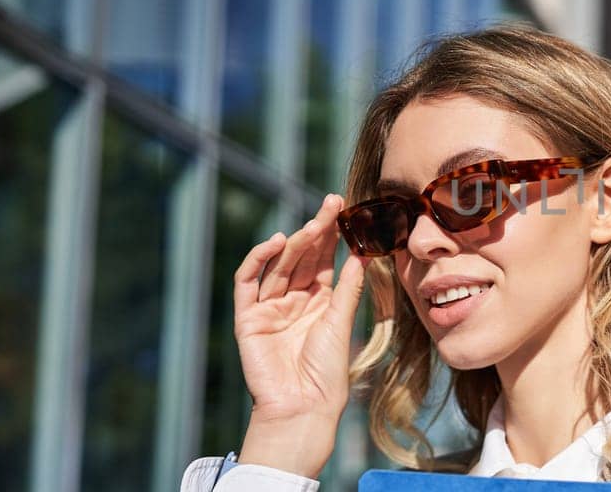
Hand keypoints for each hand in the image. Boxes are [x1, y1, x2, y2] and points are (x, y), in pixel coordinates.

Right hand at [230, 194, 367, 476]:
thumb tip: (362, 252)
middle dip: (316, 230)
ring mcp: (269, 308)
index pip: (323, 261)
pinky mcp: (247, 318)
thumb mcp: (340, 321)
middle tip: (332, 204)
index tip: (346, 210)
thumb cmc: (327, 371)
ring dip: (294, 241)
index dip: (332, 236)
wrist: (304, 406)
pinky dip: (258, 260)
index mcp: (318, 302)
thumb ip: (348, 287)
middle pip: (301, 257)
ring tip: (314, 222)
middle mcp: (293, 301)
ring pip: (279, 265)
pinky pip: (247, 283)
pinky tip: (275, 243)